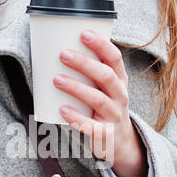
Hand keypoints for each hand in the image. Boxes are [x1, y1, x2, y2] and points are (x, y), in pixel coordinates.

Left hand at [54, 29, 148, 176]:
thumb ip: (89, 72)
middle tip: (63, 54)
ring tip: (56, 79)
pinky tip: (62, 110)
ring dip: (76, 88)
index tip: (84, 33)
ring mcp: (114, 115)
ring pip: (98, 99)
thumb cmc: (105, 107)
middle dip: (85, 64)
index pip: (115, 58)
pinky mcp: (105, 134)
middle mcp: (120, 95)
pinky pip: (92, 126)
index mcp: (120, 80)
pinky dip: (76, 118)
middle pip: (106, 76)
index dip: (101, 44)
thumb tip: (58, 49)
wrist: (120, 142)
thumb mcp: (104, 88)